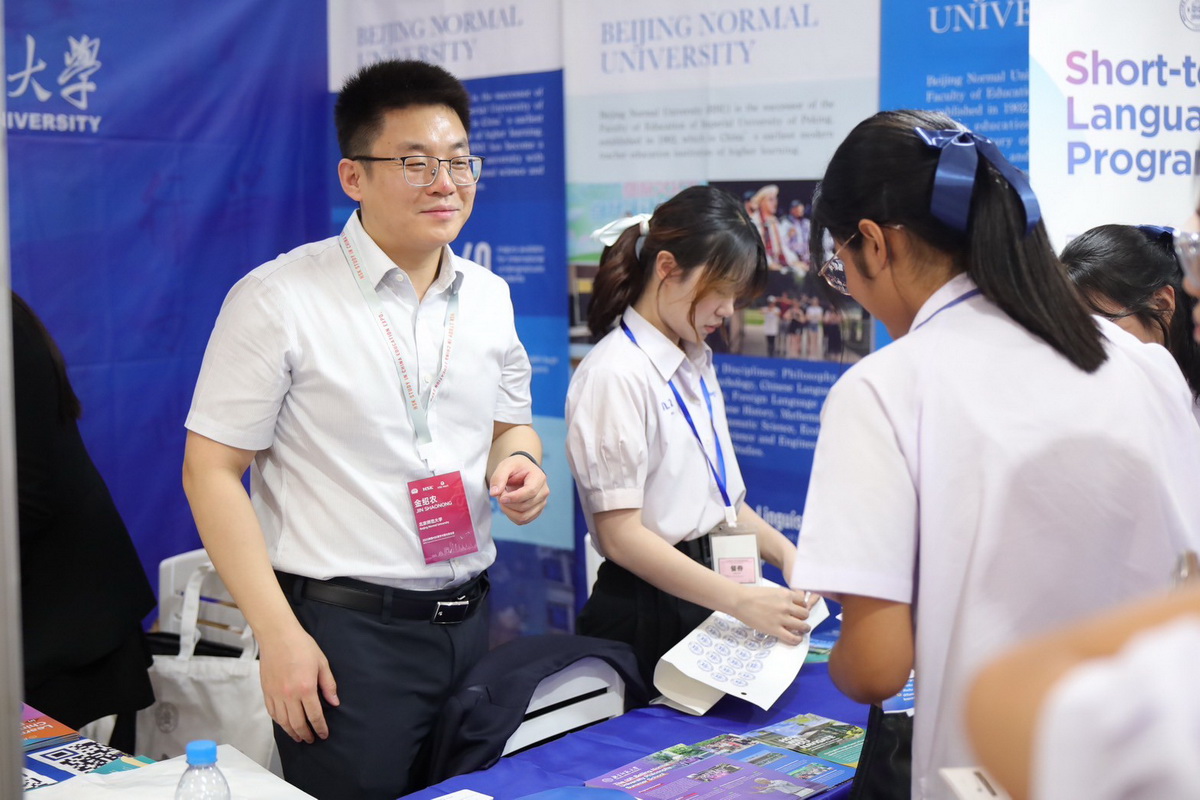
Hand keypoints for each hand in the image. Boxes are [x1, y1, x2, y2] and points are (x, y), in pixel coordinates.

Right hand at [258, 626, 338, 743]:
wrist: (277, 636)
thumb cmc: (301, 646)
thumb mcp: (322, 663)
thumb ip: (328, 685)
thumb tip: (334, 702)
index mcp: (306, 688)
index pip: (315, 715)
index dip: (320, 728)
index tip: (323, 734)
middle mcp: (289, 695)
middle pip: (298, 723)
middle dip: (306, 734)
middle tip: (311, 740)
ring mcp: (276, 694)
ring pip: (283, 721)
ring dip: (292, 732)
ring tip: (299, 737)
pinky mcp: (266, 691)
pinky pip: (272, 713)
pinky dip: (279, 722)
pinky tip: (285, 724)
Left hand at [489, 455, 549, 524]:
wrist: (523, 471)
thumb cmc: (515, 467)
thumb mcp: (506, 466)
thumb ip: (499, 477)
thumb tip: (494, 493)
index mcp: (539, 478)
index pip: (530, 492)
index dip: (514, 497)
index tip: (501, 497)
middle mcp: (544, 492)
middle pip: (525, 506)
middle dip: (508, 503)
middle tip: (500, 494)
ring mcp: (541, 503)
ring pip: (524, 517)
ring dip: (509, 511)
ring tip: (503, 500)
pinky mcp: (536, 511)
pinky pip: (523, 520)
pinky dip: (512, 516)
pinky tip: (508, 506)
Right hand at [730, 584, 812, 645]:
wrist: (740, 601)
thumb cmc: (752, 594)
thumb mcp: (772, 591)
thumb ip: (782, 597)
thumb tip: (790, 604)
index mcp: (786, 594)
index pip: (803, 602)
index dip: (802, 607)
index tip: (799, 610)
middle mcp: (787, 606)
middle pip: (805, 614)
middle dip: (803, 617)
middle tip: (799, 620)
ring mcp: (782, 618)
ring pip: (802, 626)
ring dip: (804, 628)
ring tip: (802, 630)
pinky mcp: (775, 629)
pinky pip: (792, 638)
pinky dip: (797, 640)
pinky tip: (797, 639)